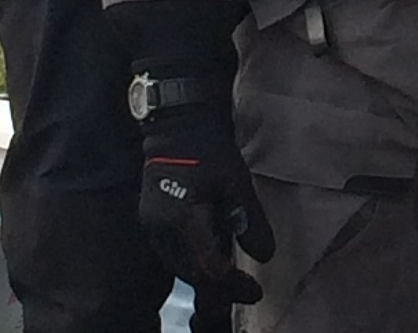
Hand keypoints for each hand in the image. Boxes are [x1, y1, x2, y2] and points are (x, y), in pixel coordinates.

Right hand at [137, 99, 273, 307]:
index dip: (232, 285)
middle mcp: (160, 229)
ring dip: (206, 272)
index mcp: (182, 219)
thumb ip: (250, 220)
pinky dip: (195, 258)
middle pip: (190, 272)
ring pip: (180, 264)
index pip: (207, 267)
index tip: (255, 293)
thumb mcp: (237, 182)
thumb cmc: (209, 150)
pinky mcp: (151, 221)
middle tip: (247, 288)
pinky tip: (214, 253)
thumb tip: (265, 256)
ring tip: (234, 274)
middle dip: (220, 285)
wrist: (177, 125)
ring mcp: (151, 226)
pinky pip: (174, 251)